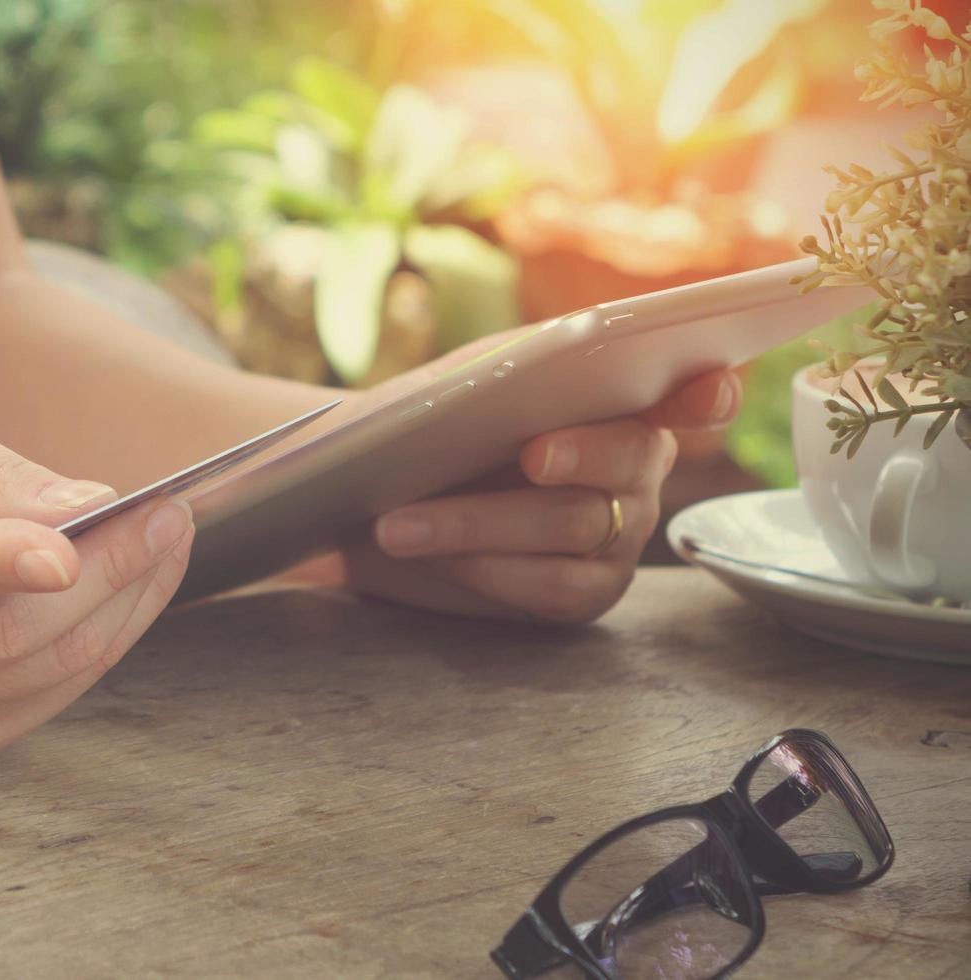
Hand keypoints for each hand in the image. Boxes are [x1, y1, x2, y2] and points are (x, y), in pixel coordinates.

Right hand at [0, 410, 192, 766]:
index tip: (74, 545)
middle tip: (170, 520)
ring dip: (123, 607)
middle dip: (103, 574)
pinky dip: (107, 642)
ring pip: (37, 670)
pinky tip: (136, 593)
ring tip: (167, 545)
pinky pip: (50, 699)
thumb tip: (81, 505)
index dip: (0, 558)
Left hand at [340, 369, 740, 623]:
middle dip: (579, 452)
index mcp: (623, 400)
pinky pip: (553, 586)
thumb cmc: (434, 424)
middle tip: (530, 454)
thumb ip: (518, 362)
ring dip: (480, 523)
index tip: (709, 390)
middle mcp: (637, 467)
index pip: (685, 392)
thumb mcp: (466, 381)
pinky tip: (436, 558)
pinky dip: (488, 570)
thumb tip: (550, 348)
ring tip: (401, 523)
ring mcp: (621, 535)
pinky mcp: (586, 592)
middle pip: (627, 457)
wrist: (378, 494)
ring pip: (574, 524)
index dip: (705, 393)